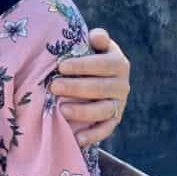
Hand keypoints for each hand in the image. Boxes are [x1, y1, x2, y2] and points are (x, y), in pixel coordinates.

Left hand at [52, 28, 130, 146]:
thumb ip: (97, 39)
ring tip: (62, 110)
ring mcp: (119, 104)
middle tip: (53, 87)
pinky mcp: (114, 120)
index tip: (61, 66)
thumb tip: (97, 36)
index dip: (82, 65)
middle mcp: (123, 85)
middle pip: (100, 88)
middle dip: (76, 88)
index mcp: (119, 63)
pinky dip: (92, 136)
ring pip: (103, 110)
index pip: (103, 64)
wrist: (99, 76)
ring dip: (82, 111)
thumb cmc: (91, 57)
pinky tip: (76, 139)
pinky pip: (105, 130)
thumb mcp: (95, 45)